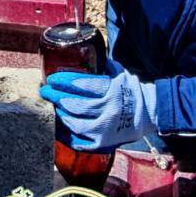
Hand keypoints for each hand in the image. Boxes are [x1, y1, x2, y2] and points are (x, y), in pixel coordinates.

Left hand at [39, 68, 157, 151]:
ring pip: (75, 124)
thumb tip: (82, 53)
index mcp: (111, 91)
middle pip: (75, 105)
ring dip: (61, 114)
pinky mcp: (103, 144)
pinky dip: (67, 135)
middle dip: (56, 97)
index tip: (52, 79)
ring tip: (55, 106)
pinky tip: (61, 126)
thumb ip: (101, 65)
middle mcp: (108, 111)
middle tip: (45, 91)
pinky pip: (80, 142)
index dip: (64, 82)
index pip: (82, 85)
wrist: (150, 113)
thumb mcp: (119, 73)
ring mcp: (105, 130)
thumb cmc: (131, 90)